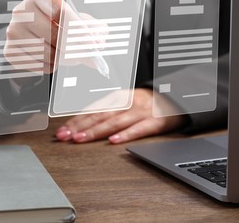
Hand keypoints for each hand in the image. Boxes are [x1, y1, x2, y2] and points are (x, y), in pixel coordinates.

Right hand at [4, 0, 106, 74]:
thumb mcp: (82, 21)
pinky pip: (37, 65)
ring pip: (47, 53)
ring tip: (69, 56)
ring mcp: (13, 31)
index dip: (78, 29)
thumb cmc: (65, 25)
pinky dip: (51, 67)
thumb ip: (95, 29)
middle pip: (54, 35)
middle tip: (87, 57)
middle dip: (75, 49)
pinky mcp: (10, 51)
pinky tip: (54, 60)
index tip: (91, 43)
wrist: (39, 35)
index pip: (61, 12)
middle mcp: (21, 11)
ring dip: (64, 60)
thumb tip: (97, 45)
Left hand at [55, 88, 187, 143]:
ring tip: (81, 139)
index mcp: (118, 98)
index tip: (62, 131)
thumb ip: (107, 109)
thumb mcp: (125, 100)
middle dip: (80, 127)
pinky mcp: (155, 121)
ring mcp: (141, 111)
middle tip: (64, 137)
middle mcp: (127, 103)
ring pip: (115, 121)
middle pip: (100, 115)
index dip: (76, 120)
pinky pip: (139, 129)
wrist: (176, 97)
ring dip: (96, 131)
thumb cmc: (147, 102)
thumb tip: (83, 122)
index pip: (93, 110)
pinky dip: (126, 134)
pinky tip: (114, 141)